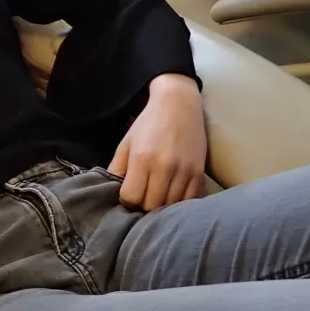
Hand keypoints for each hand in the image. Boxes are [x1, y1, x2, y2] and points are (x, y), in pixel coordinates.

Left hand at [108, 74, 206, 211]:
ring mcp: (184, 171)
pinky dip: (178, 201)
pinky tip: (172, 193)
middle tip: (143, 196)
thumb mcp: (127, 143)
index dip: (127, 200)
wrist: (179, 105)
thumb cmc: (148, 124)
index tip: (128, 194)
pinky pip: (188, 200)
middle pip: (151, 205)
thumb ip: (117, 168)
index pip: (131, 197)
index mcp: (142, 159)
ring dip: (161, 205)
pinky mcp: (199, 172)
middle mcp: (164, 167)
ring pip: (170, 205)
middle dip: (143, 205)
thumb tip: (110, 192)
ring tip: (157, 194)